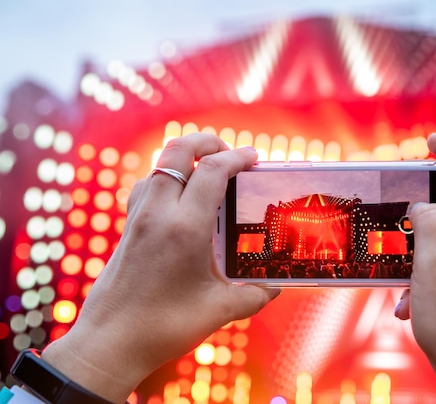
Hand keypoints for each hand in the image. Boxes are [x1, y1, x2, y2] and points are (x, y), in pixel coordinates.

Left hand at [41, 133, 280, 402]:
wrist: (110, 344)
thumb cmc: (165, 327)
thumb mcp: (220, 310)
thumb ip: (254, 295)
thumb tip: (274, 288)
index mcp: (185, 227)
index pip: (212, 170)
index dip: (237, 157)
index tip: (255, 158)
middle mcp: (158, 213)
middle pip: (177, 150)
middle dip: (206, 141)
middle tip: (229, 153)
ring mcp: (138, 218)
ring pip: (159, 165)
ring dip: (184, 158)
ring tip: (208, 173)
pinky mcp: (128, 228)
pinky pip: (147, 185)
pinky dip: (167, 177)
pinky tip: (181, 200)